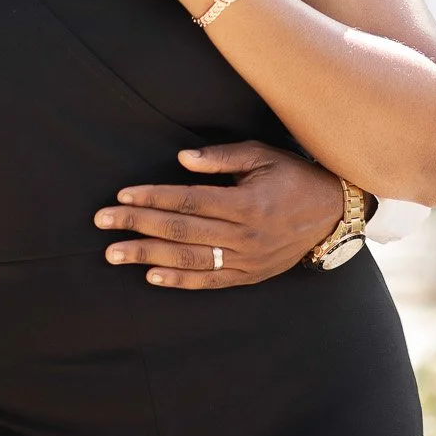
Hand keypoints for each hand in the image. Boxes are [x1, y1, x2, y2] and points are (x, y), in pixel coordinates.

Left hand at [92, 142, 345, 288]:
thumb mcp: (263, 155)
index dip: (152, 198)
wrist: (333, 214)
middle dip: (137, 226)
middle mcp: (244, 235)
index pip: (187, 201)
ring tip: (114, 253)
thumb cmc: (293, 176)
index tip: (121, 195)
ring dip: (147, 256)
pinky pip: (209, 281)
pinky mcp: (249, 276)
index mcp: (246, 203)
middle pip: (180, 231)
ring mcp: (247, 259)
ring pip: (188, 259)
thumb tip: (182, 160)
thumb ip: (221, 157)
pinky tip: (151, 276)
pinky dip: (179, 280)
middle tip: (102, 223)